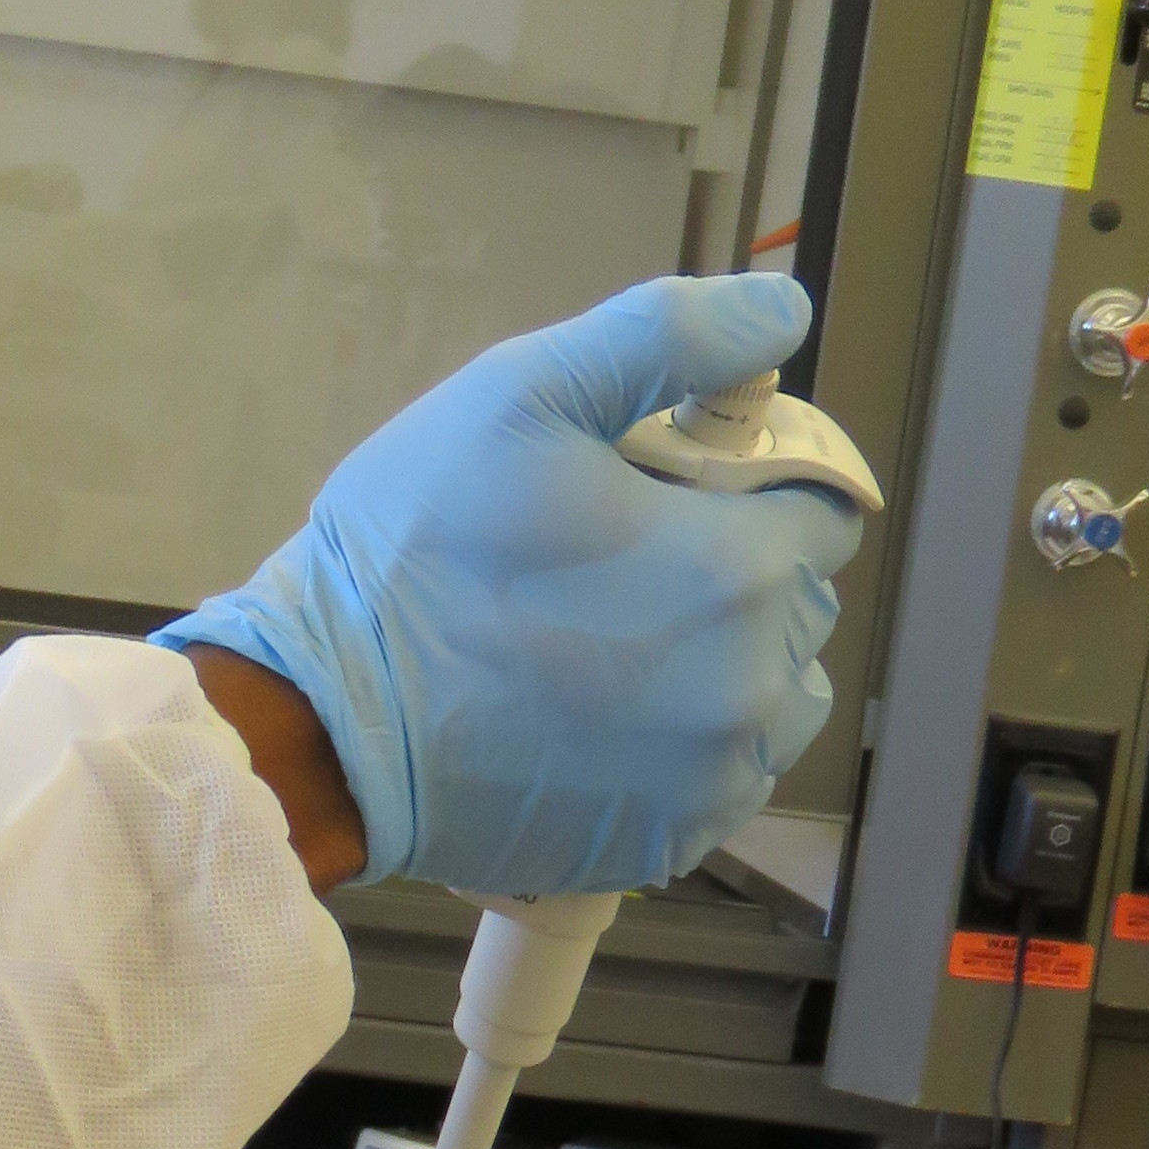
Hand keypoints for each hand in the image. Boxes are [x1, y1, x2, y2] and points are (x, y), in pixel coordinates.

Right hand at [154, 274, 864, 896]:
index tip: (665, 482)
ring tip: (611, 640)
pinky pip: (721, 775)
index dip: (749, 481)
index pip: (822, 507)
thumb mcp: (518, 395)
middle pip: (800, 602)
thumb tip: (782, 307)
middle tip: (611, 555)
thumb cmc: (414, 549)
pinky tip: (593, 713)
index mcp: (734, 571)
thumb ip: (668, 336)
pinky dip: (682, 742)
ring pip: (777, 697)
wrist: (326, 721)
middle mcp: (751, 688)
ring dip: (726, 661)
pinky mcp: (665, 841)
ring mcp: (710, 778)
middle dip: (732, 567)